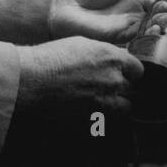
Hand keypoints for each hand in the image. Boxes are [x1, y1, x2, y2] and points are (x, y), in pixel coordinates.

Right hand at [15, 37, 141, 125]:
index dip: (130, 72)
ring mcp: (104, 103)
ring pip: (124, 108)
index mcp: (112, 58)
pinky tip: (87, 110)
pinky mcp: (92, 120)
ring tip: (100, 101)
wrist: (29, 82)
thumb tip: (114, 59)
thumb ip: (103, 53)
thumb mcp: (81, 44)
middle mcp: (113, 81)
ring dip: (116, 105)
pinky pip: (106, 121)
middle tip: (107, 87)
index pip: (138, 70)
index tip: (122, 74)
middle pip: (132, 90)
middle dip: (123, 89)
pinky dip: (101, 118)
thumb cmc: (49, 59)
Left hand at [50, 0, 154, 43]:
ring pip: (153, 29)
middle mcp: (133, 15)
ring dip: (162, 24)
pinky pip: (140, 39)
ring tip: (165, 17)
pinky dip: (150, 35)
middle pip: (159, 17)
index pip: (158, 0)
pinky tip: (155, 28)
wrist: (58, 4)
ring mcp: (127, 27)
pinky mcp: (119, 38)